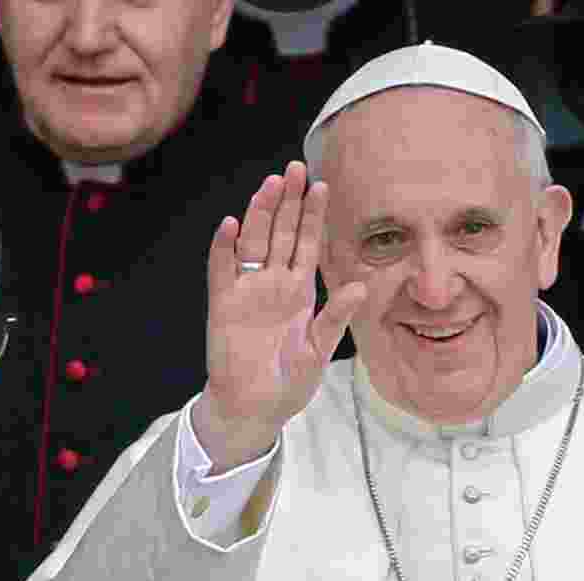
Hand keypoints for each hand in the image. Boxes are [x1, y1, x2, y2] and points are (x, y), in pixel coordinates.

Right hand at [200, 160, 366, 471]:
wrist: (255, 408)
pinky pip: (222, 271)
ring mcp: (247, 291)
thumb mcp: (320, 350)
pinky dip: (225, 248)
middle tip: (295, 168)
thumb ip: (336, 317)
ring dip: (260, 213)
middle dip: (288, 201)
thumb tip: (360, 287)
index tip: (321, 185)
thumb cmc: (289, 382)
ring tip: (271, 185)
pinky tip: (232, 225)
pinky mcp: (224, 306)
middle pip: (280, 233)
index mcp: (299, 292)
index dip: (312, 216)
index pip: (306, 244)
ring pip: (253, 242)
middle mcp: (273, 284)